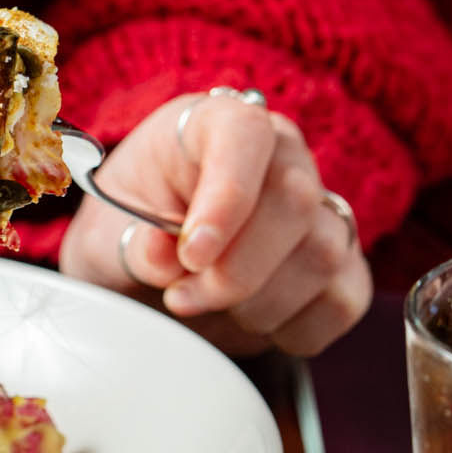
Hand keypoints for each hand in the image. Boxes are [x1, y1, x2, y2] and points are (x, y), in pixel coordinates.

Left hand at [59, 90, 372, 355]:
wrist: (153, 262)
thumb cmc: (128, 230)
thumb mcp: (106, 235)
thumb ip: (131, 244)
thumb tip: (162, 257)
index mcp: (216, 123)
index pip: (244, 134)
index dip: (227, 195)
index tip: (192, 254)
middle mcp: (282, 154)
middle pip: (294, 202)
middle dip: (236, 270)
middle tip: (181, 298)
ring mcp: (321, 206)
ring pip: (323, 254)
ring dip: (259, 304)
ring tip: (208, 306)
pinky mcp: (343, 261)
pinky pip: (345, 300)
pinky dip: (296, 329)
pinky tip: (250, 323)